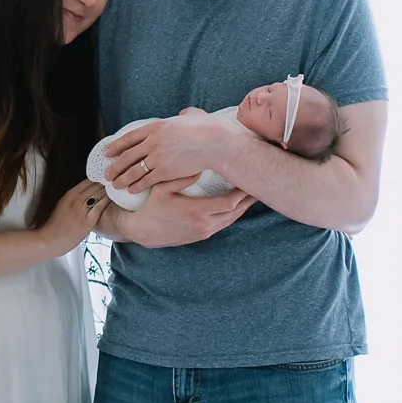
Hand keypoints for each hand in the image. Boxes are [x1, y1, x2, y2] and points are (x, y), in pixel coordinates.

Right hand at [41, 178, 110, 254]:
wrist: (49, 239)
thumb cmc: (54, 225)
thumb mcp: (61, 205)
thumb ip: (72, 199)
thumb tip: (84, 195)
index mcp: (69, 195)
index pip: (87, 181)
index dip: (97, 179)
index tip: (104, 179)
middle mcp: (76, 200)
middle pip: (95, 186)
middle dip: (104, 184)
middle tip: (112, 183)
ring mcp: (82, 210)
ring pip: (99, 195)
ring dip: (107, 191)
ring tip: (114, 190)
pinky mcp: (87, 222)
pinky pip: (100, 207)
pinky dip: (107, 202)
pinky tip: (111, 200)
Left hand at [104, 111, 246, 193]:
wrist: (215, 143)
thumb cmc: (208, 129)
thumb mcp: (193, 115)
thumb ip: (185, 114)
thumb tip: (184, 113)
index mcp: (156, 126)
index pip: (129, 138)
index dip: (116, 146)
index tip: (107, 152)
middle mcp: (152, 141)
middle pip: (127, 156)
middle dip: (114, 166)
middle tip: (107, 173)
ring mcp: (157, 157)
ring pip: (133, 170)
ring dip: (122, 179)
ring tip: (115, 184)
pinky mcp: (165, 171)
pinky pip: (146, 180)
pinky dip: (136, 186)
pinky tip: (131, 190)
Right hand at [110, 182, 254, 248]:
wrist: (144, 232)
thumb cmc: (152, 207)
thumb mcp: (163, 188)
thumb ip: (182, 177)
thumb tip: (200, 166)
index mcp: (198, 211)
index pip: (230, 202)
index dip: (243, 193)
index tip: (248, 180)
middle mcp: (205, 224)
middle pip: (236, 212)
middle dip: (248, 200)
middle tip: (258, 186)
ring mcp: (204, 232)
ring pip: (231, 220)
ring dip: (242, 208)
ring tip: (251, 195)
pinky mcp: (201, 236)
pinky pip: (223, 224)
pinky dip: (232, 214)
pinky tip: (235, 205)